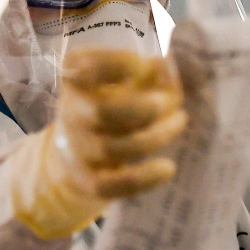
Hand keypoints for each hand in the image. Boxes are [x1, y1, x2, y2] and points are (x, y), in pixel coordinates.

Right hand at [11, 48, 187, 239]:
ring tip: (179, 120)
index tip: (143, 63)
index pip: (78, 67)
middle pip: (100, 113)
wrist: (77, 149)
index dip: (113, 64)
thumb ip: (149, 72)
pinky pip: (110, 186)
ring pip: (110, 149)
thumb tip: (163, 64)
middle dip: (139, 108)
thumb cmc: (112, 101)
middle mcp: (70, 112)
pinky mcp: (86, 180)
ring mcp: (76, 149)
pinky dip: (143, 178)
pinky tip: (168, 167)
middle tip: (164, 102)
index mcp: (74, 79)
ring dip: (153, 136)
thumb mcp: (125, 81)